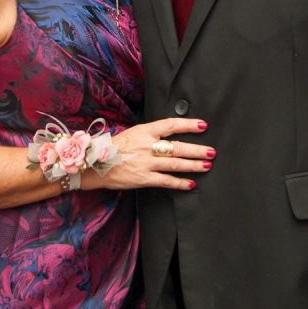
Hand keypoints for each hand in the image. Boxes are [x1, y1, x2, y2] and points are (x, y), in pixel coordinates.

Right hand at [82, 117, 213, 192]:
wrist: (95, 165)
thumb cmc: (114, 148)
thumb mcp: (133, 133)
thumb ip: (151, 134)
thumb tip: (171, 133)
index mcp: (144, 131)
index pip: (170, 125)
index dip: (188, 125)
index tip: (203, 126)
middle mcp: (147, 146)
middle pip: (177, 147)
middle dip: (197, 149)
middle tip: (211, 151)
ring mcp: (145, 163)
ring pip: (175, 163)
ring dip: (193, 165)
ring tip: (206, 165)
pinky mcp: (143, 178)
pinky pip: (165, 180)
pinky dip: (180, 182)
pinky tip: (190, 183)